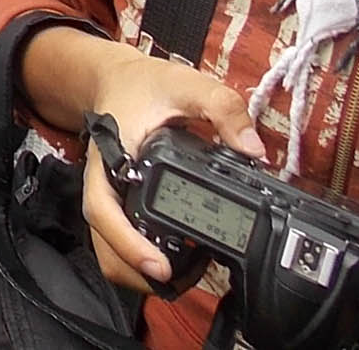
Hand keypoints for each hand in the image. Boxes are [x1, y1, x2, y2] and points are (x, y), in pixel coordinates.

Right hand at [79, 50, 263, 291]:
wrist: (116, 79)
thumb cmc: (146, 84)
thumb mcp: (186, 85)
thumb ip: (222, 108)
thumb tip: (254, 150)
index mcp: (111, 159)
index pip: (105, 211)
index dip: (128, 245)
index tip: (160, 266)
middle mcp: (104, 185)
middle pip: (105, 246)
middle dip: (138, 273)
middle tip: (182, 280)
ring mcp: (109, 198)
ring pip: (111, 251)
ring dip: (140, 272)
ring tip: (186, 274)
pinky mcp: (119, 204)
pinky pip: (122, 242)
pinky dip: (143, 258)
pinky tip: (178, 257)